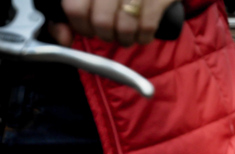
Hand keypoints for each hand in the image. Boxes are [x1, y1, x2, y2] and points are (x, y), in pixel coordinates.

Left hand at [51, 0, 177, 46]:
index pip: (75, 9)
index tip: (87, 28)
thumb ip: (70, 15)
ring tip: (125, 34)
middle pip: (102, 23)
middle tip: (109, 31)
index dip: (80, 26)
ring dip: (124, 39)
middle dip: (105, 35)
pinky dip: (143, 38)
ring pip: (125, 28)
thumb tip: (63, 38)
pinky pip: (147, 28)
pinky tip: (141, 34)